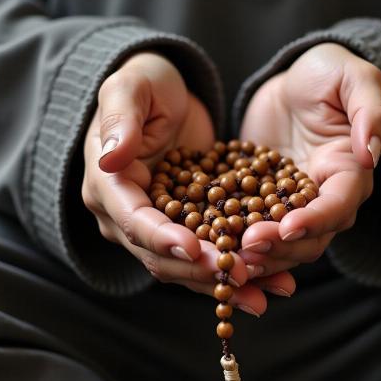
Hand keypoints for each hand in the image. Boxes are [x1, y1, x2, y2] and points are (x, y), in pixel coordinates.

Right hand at [82, 52, 292, 314]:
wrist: (165, 97)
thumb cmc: (145, 85)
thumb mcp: (131, 88)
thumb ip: (120, 118)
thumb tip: (110, 156)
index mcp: (109, 188)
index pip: (134, 221)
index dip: (163, 239)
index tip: (196, 249)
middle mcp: (127, 218)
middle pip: (160, 256)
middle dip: (201, 270)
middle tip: (243, 276)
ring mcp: (157, 227)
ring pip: (186, 267)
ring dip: (224, 282)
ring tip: (265, 295)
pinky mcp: (185, 227)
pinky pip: (208, 254)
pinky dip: (235, 267)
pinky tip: (272, 281)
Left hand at [239, 43, 380, 275]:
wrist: (291, 84)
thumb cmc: (327, 73)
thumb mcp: (353, 78)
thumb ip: (371, 111)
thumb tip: (372, 154)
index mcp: (351, 172)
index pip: (339, 206)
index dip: (316, 220)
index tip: (287, 227)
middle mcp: (325, 197)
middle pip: (311, 238)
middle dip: (281, 247)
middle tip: (246, 246)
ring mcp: (292, 205)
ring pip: (282, 245)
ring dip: (259, 256)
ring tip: (230, 256)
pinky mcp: (263, 204)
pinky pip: (253, 230)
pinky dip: (237, 242)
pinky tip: (214, 246)